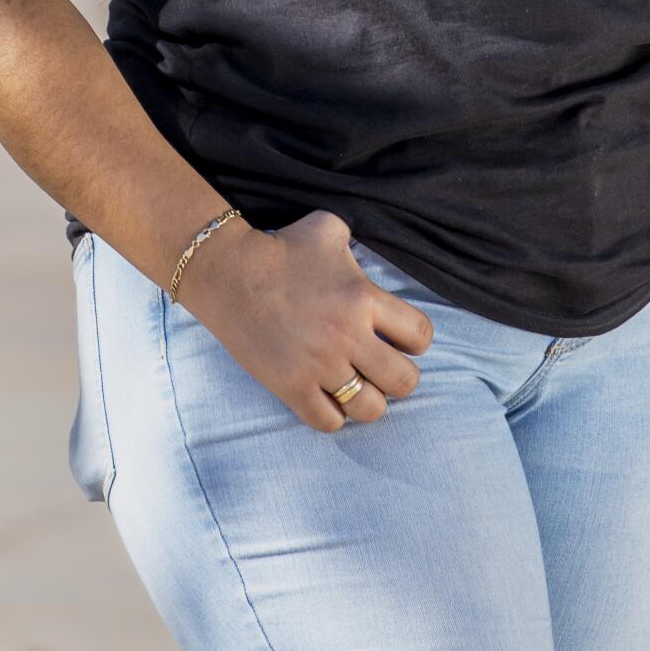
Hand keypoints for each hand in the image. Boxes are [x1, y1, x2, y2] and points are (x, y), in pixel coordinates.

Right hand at [173, 207, 433, 432]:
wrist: (229, 272)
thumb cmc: (282, 246)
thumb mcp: (328, 227)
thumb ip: (358, 242)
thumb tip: (370, 248)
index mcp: (363, 298)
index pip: (420, 337)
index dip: (414, 340)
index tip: (398, 338)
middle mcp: (347, 336)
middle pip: (405, 382)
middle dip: (397, 376)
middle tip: (379, 366)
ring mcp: (319, 366)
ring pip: (370, 409)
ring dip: (367, 400)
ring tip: (354, 385)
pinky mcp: (291, 387)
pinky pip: (329, 422)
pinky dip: (332, 415)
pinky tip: (325, 396)